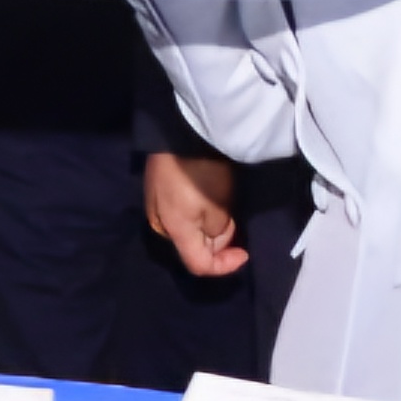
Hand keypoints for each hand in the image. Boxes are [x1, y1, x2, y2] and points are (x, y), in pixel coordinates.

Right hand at [145, 150, 246, 278]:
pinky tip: (207, 200)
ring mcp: (156, 207)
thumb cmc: (202, 174)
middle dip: (217, 242)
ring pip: (187, 231)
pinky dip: (197, 215)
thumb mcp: (218, 208)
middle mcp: (160, 224)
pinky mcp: (157, 191)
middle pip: (193, 248)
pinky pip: (181, 215)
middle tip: (233, 221)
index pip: (198, 265)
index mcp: (173, 231)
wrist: (179, 134)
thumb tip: (214, 235)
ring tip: (222, 209)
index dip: (224, 266)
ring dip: (208, 228)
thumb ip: (218, 232)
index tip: (245, 252)